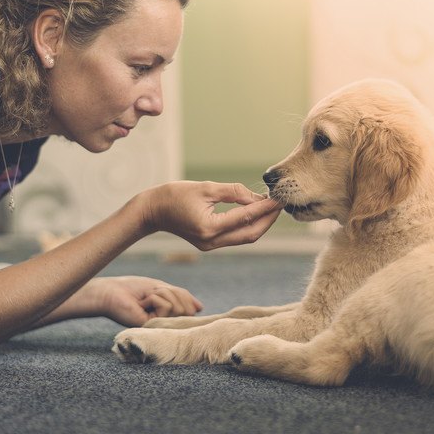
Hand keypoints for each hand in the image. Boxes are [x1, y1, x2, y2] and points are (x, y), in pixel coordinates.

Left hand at [79, 276, 203, 326]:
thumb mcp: (162, 288)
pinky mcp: (153, 327)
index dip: (182, 294)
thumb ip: (181, 297)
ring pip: (178, 307)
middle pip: (187, 306)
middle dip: (171, 292)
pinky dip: (154, 299)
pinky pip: (166, 308)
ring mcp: (160, 326)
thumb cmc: (133, 289)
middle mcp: (167, 323)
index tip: (161, 290)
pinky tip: (141, 304)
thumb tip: (200, 308)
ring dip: (161, 294)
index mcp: (169, 315)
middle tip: (152, 293)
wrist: (111, 292)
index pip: (190, 306)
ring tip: (145, 299)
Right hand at [140, 181, 282, 250]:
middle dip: (268, 220)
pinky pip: (236, 237)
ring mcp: (211, 245)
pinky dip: (248, 226)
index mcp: (209, 227)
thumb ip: (233, 192)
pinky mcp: (210, 244)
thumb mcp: (206, 187)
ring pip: (245, 238)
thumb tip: (257, 198)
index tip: (278, 198)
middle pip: (250, 234)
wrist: (153, 211)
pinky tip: (256, 213)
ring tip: (272, 208)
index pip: (245, 218)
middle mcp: (212, 241)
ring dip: (261, 224)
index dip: (265, 208)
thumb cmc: (175, 195)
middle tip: (280, 204)